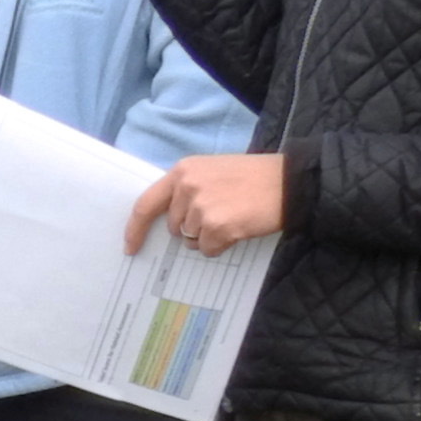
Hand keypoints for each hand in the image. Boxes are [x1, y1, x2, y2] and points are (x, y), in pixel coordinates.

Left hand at [126, 151, 288, 256]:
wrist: (290, 182)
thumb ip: (187, 188)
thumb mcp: (213, 170)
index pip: (146, 204)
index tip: (130, 246)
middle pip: (174, 227)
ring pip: (191, 240)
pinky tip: (240, 227)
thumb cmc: (253, 177)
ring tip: (234, 216)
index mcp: (183, 170)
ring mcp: (201, 208)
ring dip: (209, 236)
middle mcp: (187, 187)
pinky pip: (208, 249)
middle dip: (192, 229)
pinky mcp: (217, 227)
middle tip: (221, 213)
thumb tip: (169, 220)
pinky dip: (222, 245)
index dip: (136, 228)